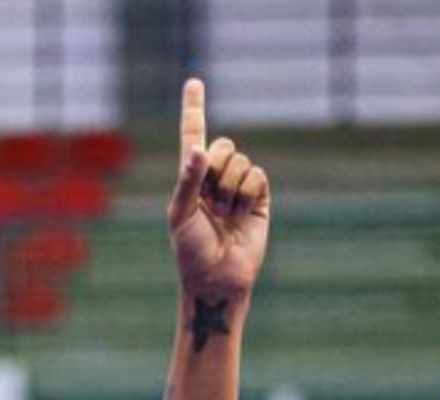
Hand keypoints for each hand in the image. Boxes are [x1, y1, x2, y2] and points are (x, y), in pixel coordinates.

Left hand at [168, 78, 269, 301]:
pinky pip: (257, 176)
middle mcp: (213, 178)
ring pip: (241, 161)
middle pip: (224, 145)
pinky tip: (241, 215)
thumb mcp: (181, 214)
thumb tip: (199, 148)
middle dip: (216, 167)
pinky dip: (247, 194)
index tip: (194, 82)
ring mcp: (237, 187)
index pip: (193, 136)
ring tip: (224, 215)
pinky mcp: (259, 198)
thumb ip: (188, 180)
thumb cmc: (190, 250)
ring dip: (230, 188)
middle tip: (210, 200)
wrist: (217, 278)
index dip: (194, 108)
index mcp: (189, 179)